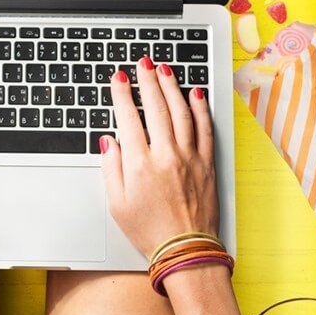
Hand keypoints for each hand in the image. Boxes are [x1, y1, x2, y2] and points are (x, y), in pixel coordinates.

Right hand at [99, 57, 217, 257]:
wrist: (185, 250)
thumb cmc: (149, 231)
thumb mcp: (117, 204)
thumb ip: (111, 168)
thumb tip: (109, 141)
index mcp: (140, 165)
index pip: (129, 118)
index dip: (122, 94)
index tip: (119, 78)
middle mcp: (165, 156)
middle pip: (156, 108)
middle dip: (148, 80)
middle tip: (144, 63)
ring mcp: (189, 158)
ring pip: (181, 112)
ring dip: (172, 87)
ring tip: (165, 70)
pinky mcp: (206, 164)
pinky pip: (204, 129)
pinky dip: (200, 108)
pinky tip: (195, 94)